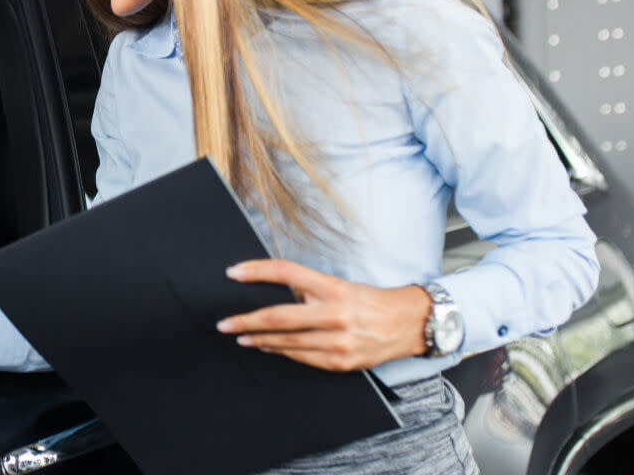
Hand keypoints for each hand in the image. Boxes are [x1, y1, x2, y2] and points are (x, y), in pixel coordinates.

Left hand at [216, 259, 431, 371]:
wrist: (409, 324)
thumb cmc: (370, 301)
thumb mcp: (341, 285)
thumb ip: (309, 288)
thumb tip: (273, 290)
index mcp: (334, 288)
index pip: (287, 273)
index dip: (257, 272)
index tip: (233, 273)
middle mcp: (335, 314)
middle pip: (278, 317)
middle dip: (246, 321)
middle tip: (224, 324)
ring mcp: (338, 341)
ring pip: (286, 342)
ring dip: (259, 340)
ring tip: (241, 336)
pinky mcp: (341, 361)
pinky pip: (302, 357)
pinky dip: (282, 352)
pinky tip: (268, 348)